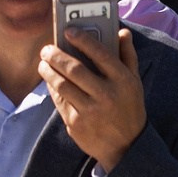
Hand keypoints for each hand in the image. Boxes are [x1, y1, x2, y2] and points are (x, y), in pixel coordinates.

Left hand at [40, 26, 146, 173]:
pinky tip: (49, 80)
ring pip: (62, 85)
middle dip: (56, 56)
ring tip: (43, 63)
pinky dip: (51, 88)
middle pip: (75, 69)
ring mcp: (90, 111)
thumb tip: (122, 31)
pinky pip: (59, 101)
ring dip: (48, 71)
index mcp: (124, 81)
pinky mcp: (76, 123)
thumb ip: (127, 56)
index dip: (83, 40)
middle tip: (46, 49)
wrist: (125, 146)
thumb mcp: (134, 82)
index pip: (102, 54)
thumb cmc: (128, 107)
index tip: (68, 30)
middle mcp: (107, 95)